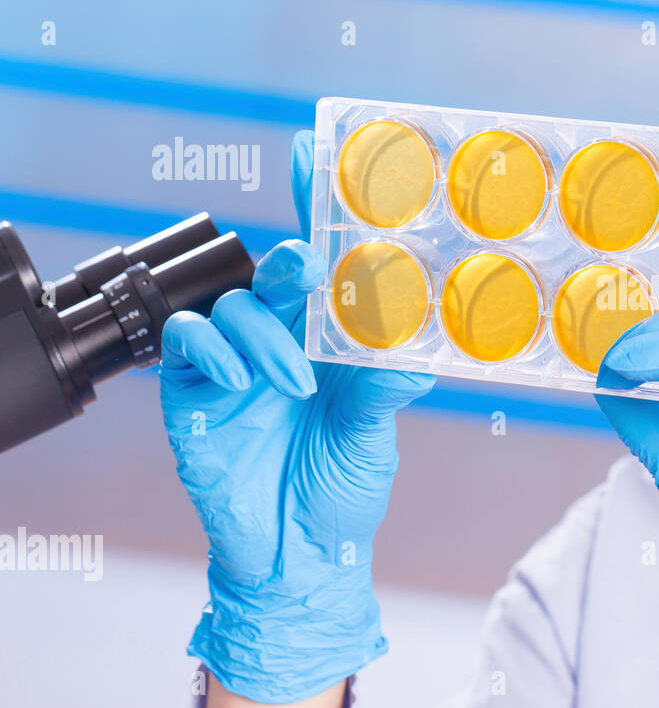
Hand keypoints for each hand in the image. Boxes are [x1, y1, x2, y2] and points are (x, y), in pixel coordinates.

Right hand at [160, 130, 434, 703]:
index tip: (320, 147)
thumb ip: (382, 392)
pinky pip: (191, 342)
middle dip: (291, 259)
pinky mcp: (194, 391)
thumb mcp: (372, 438)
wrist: (295, 560)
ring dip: (263, 330)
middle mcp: (282, 338)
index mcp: (332, 338)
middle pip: (277, 270)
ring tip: (294, 382)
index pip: (328, 262)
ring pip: (234, 304)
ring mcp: (236, 363)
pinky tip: (244, 379)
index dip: (321, 204)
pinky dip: (215, 349)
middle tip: (305, 268)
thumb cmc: (341, 493)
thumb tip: (419, 355)